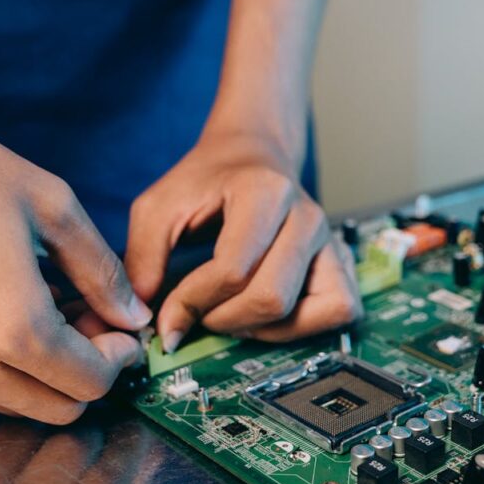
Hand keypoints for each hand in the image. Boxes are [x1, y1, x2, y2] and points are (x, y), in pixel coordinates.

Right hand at [0, 89, 147, 422]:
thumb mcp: (53, 208)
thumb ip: (102, 272)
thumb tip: (133, 314)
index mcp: (13, 328)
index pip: (90, 385)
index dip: (118, 359)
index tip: (122, 328)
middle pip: (56, 408)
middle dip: (87, 372)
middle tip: (91, 320)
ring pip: (14, 403)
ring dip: (45, 372)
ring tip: (50, 309)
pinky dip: (2, 364)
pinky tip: (4, 308)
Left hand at [125, 131, 361, 350]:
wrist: (253, 155)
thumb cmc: (208, 181)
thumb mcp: (159, 206)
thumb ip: (143, 258)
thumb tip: (144, 319)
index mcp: (265, 192)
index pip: (233, 270)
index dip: (193, 302)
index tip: (167, 314)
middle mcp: (307, 217)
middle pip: (271, 299)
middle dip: (224, 320)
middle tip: (199, 313)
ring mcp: (330, 242)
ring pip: (307, 313)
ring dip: (261, 329)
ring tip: (232, 314)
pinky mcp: (341, 264)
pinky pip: (337, 312)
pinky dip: (300, 328)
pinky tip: (266, 316)